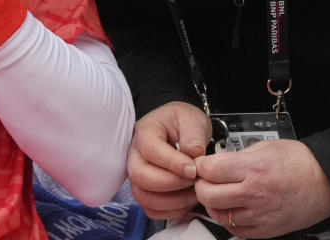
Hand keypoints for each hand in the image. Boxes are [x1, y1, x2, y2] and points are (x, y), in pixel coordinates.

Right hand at [127, 101, 211, 218]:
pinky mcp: (145, 190)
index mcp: (145, 131)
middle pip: (140, 176)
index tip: (193, 169)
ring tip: (194, 191)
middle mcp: (135, 154)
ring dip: (172, 200)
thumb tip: (194, 153)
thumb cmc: (183, 122)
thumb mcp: (192, 118)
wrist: (181, 128)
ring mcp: (138, 174)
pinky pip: (151, 209)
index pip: (151, 150)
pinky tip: (186, 200)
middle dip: (171, 184)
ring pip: (143, 196)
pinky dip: (170, 210)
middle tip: (194, 180)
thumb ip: (193, 134)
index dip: (172, 163)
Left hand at [194, 139, 329, 237]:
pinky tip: (234, 208)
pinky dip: (229, 219)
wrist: (325, 182)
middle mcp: (255, 193)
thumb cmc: (300, 163)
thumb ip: (239, 156)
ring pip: (218, 215)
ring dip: (214, 203)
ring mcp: (259, 214)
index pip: (210, 169)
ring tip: (221, 194)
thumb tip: (217, 163)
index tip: (203, 164)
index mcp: (254, 168)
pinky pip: (235, 230)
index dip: (201, 165)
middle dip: (201, 185)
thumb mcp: (266, 146)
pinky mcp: (265, 230)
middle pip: (207, 194)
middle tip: (206, 180)